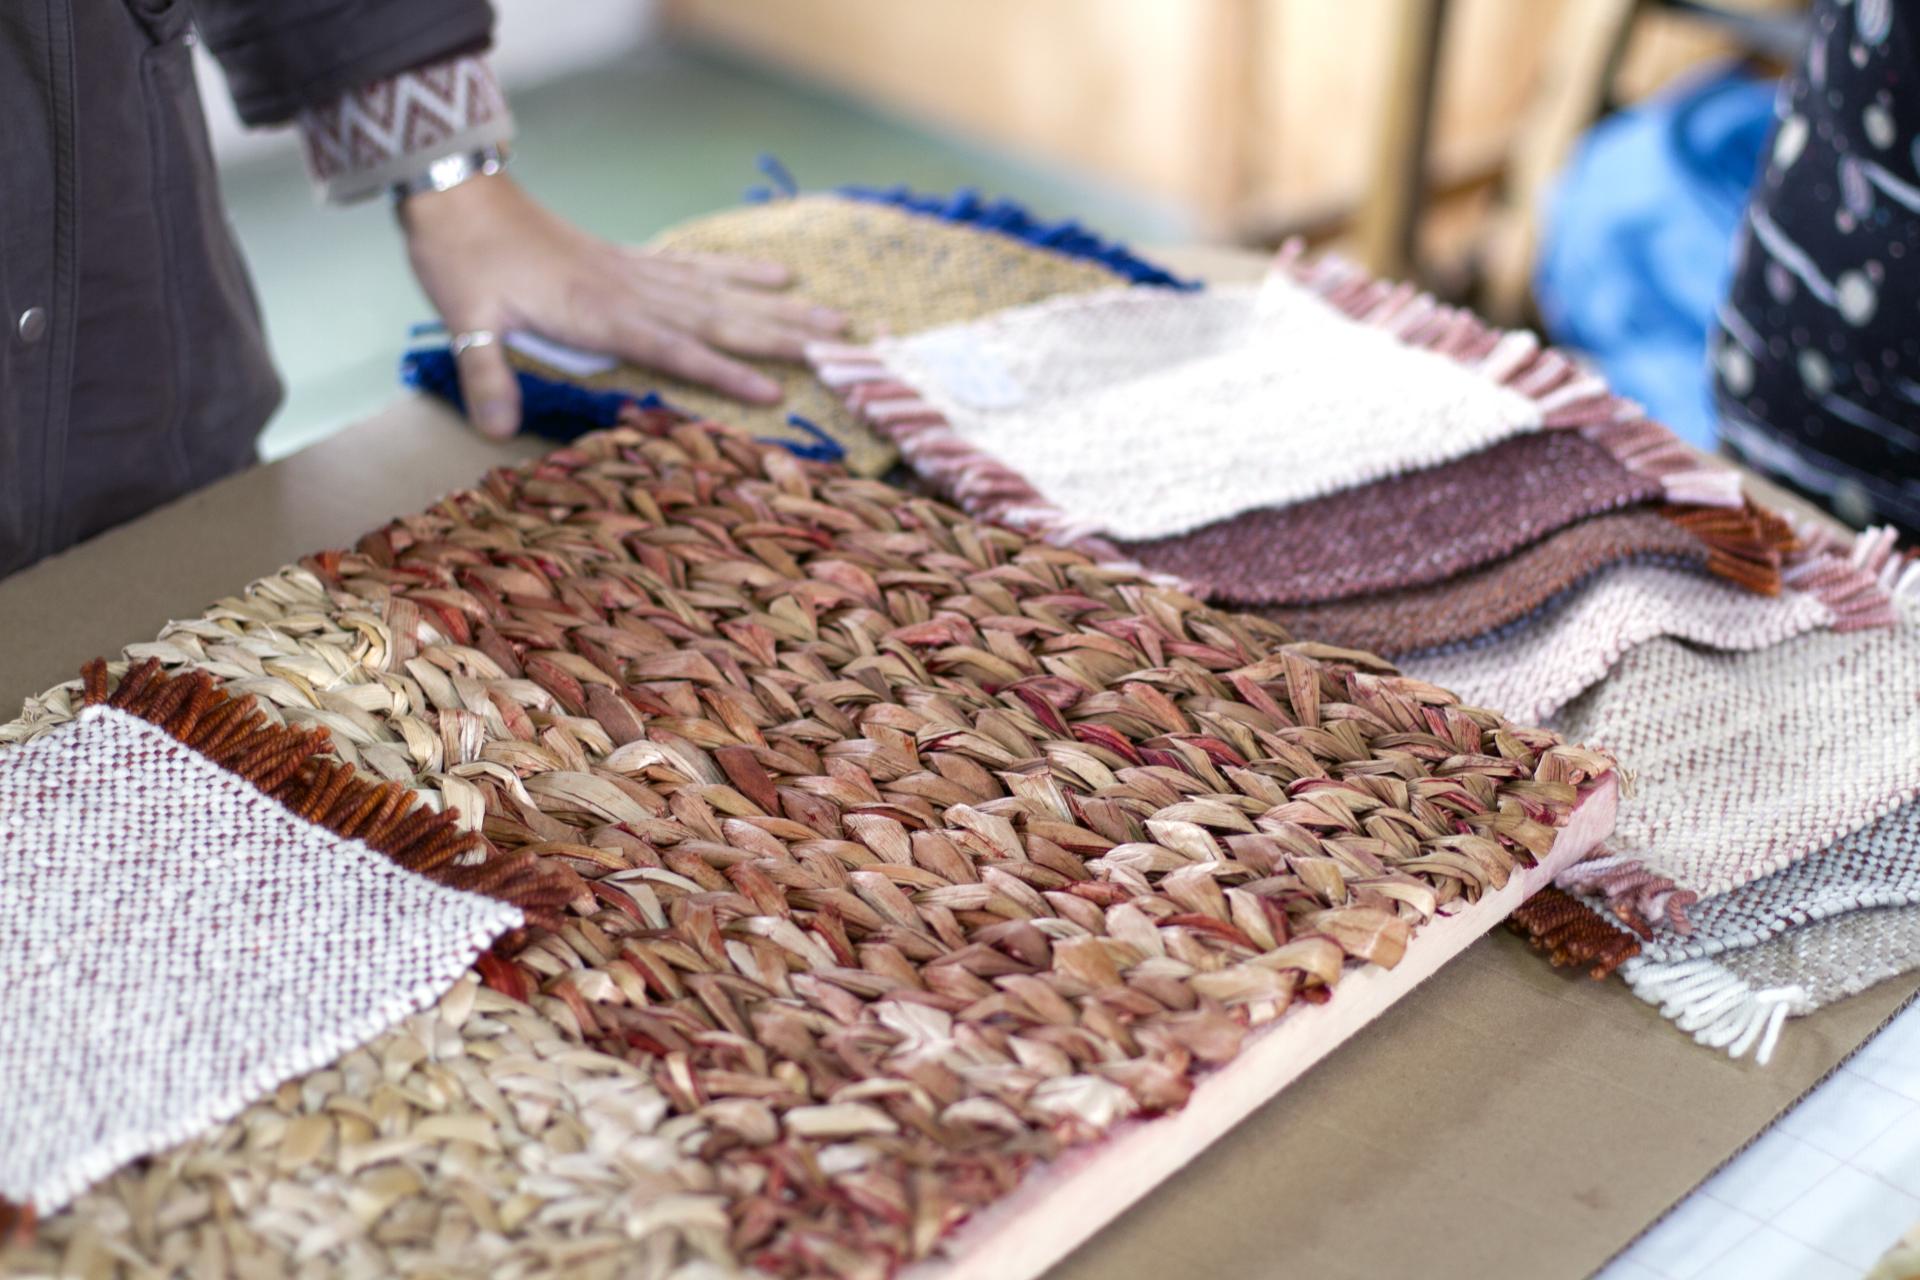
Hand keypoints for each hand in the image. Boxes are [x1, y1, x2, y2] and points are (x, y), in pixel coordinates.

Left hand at [399, 173, 847, 437]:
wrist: (456, 189)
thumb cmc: (461, 256)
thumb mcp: (464, 317)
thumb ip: (485, 373)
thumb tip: (495, 431)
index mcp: (598, 311)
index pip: (675, 348)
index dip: (724, 373)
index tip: (776, 393)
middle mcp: (629, 290)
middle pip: (719, 317)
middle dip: (782, 335)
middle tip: (841, 346)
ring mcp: (634, 272)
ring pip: (720, 293)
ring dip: (778, 307)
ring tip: (832, 316)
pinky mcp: (628, 260)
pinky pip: (696, 269)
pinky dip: (739, 273)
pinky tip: (775, 274)